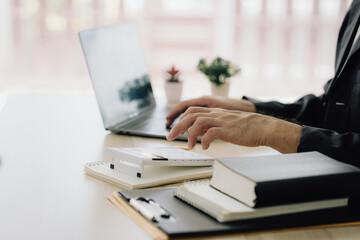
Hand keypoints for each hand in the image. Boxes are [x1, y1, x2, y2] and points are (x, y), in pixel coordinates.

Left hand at [166, 107, 301, 152]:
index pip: (192, 111)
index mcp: (215, 113)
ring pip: (198, 122)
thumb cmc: (246, 128)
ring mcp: (222, 121)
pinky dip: (204, 140)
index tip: (174, 129)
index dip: (181, 119)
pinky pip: (211, 133)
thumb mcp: (226, 123)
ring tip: (189, 145)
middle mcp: (216, 115)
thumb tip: (199, 133)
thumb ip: (213, 126)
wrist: (263, 127)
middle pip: (191, 115)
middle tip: (170, 137)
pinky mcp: (228, 130)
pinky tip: (204, 147)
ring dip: (190, 134)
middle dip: (178, 126)